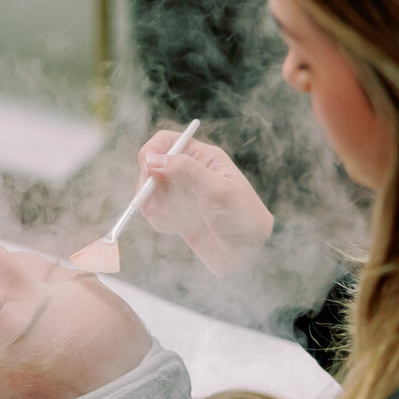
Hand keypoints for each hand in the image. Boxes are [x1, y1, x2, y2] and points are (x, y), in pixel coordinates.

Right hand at [137, 130, 273, 275]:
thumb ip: (185, 171)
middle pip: (152, 166)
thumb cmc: (242, 217)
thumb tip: (151, 159)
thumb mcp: (216, 190)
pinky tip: (177, 228)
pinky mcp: (178, 214)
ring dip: (153, 205)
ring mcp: (183, 194)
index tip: (148, 171)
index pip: (166, 142)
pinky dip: (159, 219)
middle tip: (151, 201)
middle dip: (148, 184)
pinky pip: (155, 211)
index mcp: (203, 158)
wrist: (250, 255)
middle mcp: (191, 172)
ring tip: (173, 219)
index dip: (152, 152)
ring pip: (150, 191)